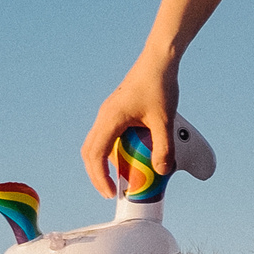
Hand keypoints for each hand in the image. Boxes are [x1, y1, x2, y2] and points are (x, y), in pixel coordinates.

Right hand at [80, 57, 178, 196]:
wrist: (159, 61)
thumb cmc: (160, 86)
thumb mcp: (164, 121)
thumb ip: (163, 148)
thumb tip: (161, 172)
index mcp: (111, 119)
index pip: (95, 155)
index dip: (99, 177)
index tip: (111, 193)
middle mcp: (104, 116)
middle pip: (90, 152)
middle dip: (97, 174)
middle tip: (111, 191)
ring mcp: (108, 113)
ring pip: (97, 143)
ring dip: (104, 162)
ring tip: (120, 178)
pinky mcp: (116, 111)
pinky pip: (108, 135)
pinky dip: (113, 150)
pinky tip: (130, 157)